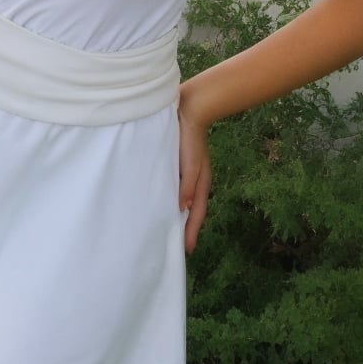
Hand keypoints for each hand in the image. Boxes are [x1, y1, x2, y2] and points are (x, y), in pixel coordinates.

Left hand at [178, 87, 211, 253]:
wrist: (188, 112)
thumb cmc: (191, 139)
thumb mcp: (191, 164)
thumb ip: (187, 185)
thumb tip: (183, 209)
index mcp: (201, 184)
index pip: (196, 214)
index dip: (191, 232)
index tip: (185, 251)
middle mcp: (195, 183)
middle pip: (191, 211)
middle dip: (185, 228)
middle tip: (175, 246)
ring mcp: (187, 175)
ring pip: (183, 201)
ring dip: (177, 216)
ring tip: (167, 230)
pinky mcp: (178, 167)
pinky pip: (175, 189)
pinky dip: (171, 200)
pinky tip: (161, 203)